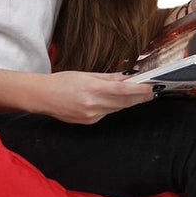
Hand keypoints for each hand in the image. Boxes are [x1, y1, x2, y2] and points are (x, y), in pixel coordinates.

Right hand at [38, 71, 159, 124]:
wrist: (43, 97)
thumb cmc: (62, 82)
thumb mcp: (86, 75)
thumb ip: (108, 78)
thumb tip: (127, 78)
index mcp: (93, 88)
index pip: (123, 90)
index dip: (140, 90)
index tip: (152, 87)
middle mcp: (93, 104)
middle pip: (124, 102)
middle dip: (139, 97)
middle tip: (152, 92)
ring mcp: (91, 115)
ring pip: (117, 108)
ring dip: (129, 102)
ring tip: (140, 95)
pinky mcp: (89, 121)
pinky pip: (107, 113)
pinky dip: (113, 107)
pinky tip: (115, 101)